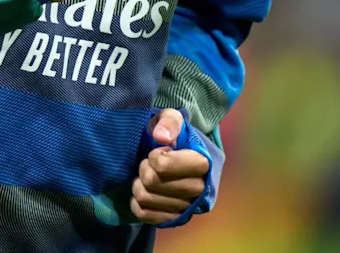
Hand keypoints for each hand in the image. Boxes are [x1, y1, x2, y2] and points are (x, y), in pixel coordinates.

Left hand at [130, 109, 208, 224]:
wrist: (181, 156)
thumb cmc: (176, 137)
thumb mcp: (173, 119)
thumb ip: (169, 122)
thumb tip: (161, 137)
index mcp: (202, 163)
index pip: (163, 166)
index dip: (154, 157)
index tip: (158, 151)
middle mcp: (199, 189)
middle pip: (151, 182)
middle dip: (144, 168)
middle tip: (149, 163)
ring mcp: (187, 207)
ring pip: (145, 198)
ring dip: (138, 184)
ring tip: (146, 175)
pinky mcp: (175, 219)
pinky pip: (143, 214)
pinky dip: (136, 202)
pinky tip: (144, 190)